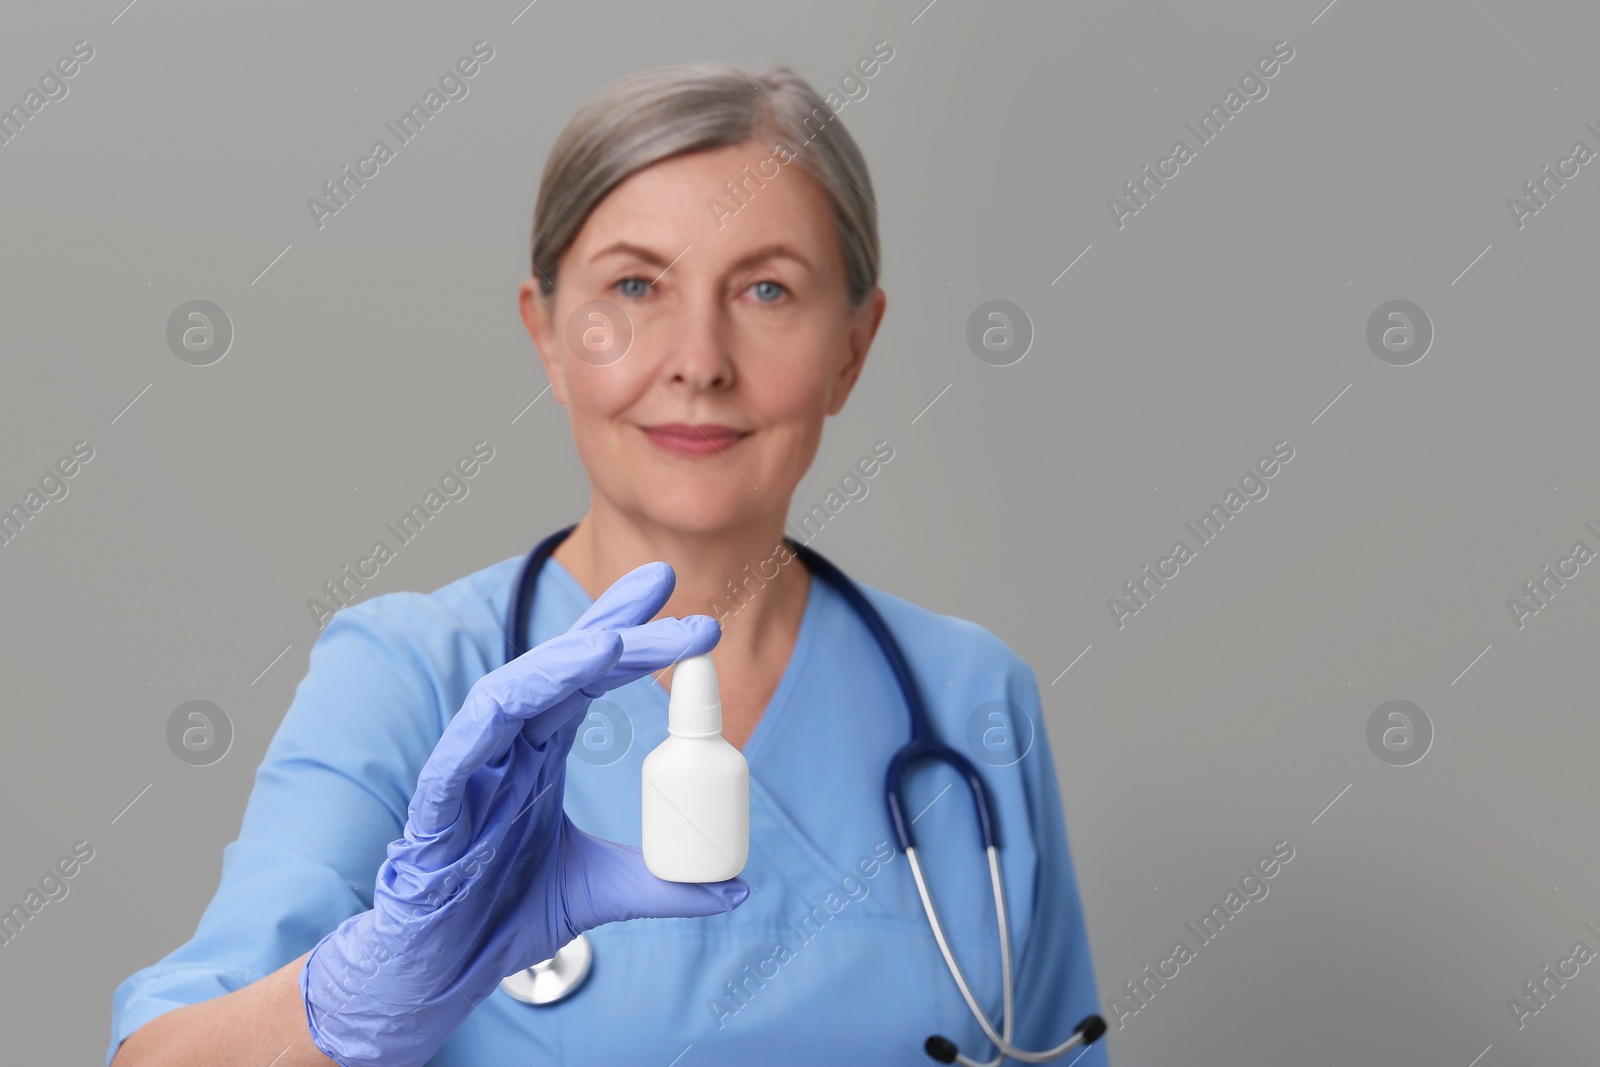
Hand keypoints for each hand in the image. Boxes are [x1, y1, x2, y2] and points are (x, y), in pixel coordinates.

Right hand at [300, 562, 742, 1066]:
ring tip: (610, 644)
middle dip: (617, 633)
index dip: (625, 630)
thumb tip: (736, 888)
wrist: (439, 973)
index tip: (673, 595)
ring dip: (557, 665)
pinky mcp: (435, 810)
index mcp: (540, 751)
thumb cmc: (502, 917)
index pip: (586, 675)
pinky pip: (456, 757)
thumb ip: (662, 885)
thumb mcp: (601, 893)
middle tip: (682, 611)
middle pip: (561, 671)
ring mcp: (470, 772)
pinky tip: (516, 698)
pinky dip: (484, 724)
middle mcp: (507, 748)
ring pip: (508, 697)